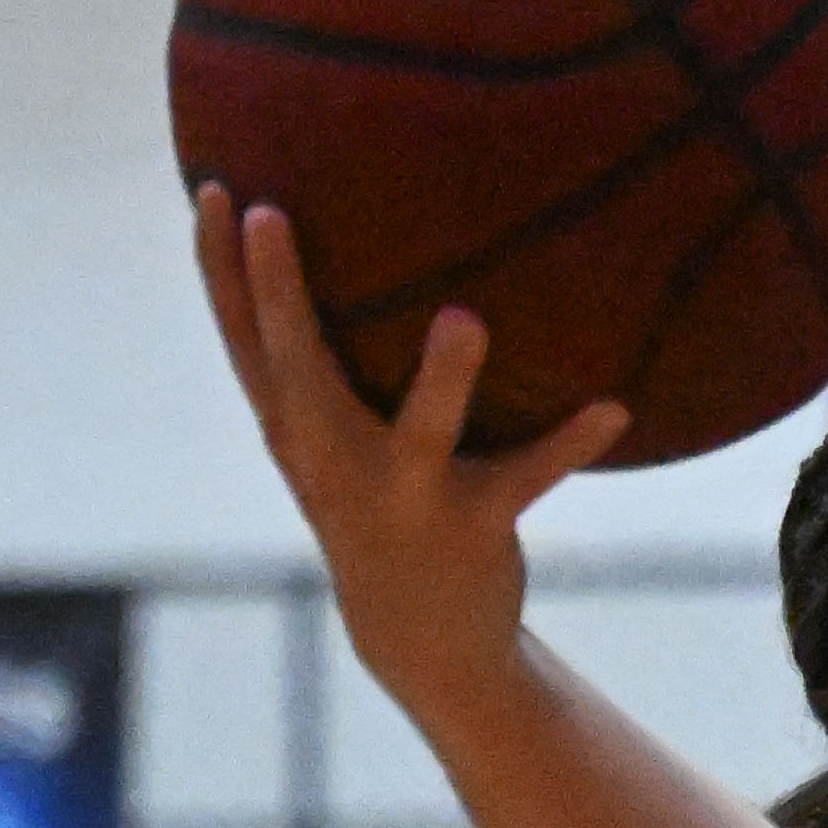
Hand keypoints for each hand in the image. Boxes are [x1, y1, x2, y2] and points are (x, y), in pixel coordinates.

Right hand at [195, 188, 625, 721]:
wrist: (417, 639)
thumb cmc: (370, 504)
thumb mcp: (326, 443)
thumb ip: (315, 364)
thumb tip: (332, 244)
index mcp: (295, 430)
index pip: (243, 340)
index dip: (218, 267)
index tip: (211, 188)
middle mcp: (336, 460)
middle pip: (300, 371)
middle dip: (282, 297)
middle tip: (275, 216)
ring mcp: (406, 495)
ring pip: (422, 431)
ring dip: (445, 379)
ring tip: (465, 317)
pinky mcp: (475, 525)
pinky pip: (528, 476)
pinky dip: (571, 443)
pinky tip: (615, 409)